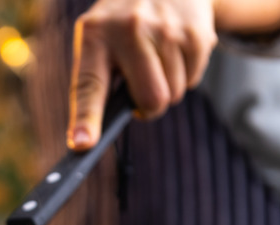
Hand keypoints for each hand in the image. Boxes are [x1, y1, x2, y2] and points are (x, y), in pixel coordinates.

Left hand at [67, 0, 218, 149]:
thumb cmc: (121, 24)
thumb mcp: (99, 38)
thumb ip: (97, 80)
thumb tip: (92, 137)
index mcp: (95, 36)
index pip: (89, 86)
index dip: (86, 119)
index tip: (83, 144)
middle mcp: (129, 30)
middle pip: (150, 100)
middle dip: (148, 107)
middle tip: (141, 90)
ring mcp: (166, 30)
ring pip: (173, 94)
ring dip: (167, 87)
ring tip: (157, 58)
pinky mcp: (196, 33)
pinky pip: (192, 81)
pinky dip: (184, 74)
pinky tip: (174, 50)